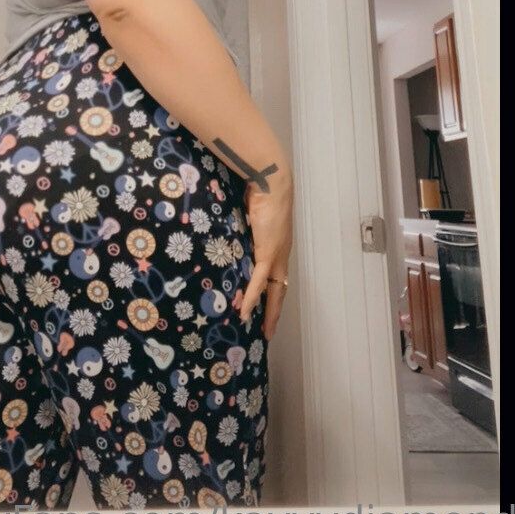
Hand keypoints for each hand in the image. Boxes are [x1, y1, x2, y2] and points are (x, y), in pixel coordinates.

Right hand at [239, 172, 293, 340]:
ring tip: (262, 330)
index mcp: (279, 245)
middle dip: (275, 311)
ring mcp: (276, 255)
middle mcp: (281, 253)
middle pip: (280, 289)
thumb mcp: (252, 215)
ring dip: (268, 312)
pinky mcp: (267, 253)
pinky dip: (252, 298)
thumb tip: (233, 229)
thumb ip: (246, 226)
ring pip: (274, 291)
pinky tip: (245, 312)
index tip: (269, 307)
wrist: (271, 183)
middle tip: (269, 329)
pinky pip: (259, 281)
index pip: (278, 275)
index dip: (274, 292)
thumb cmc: (262, 192)